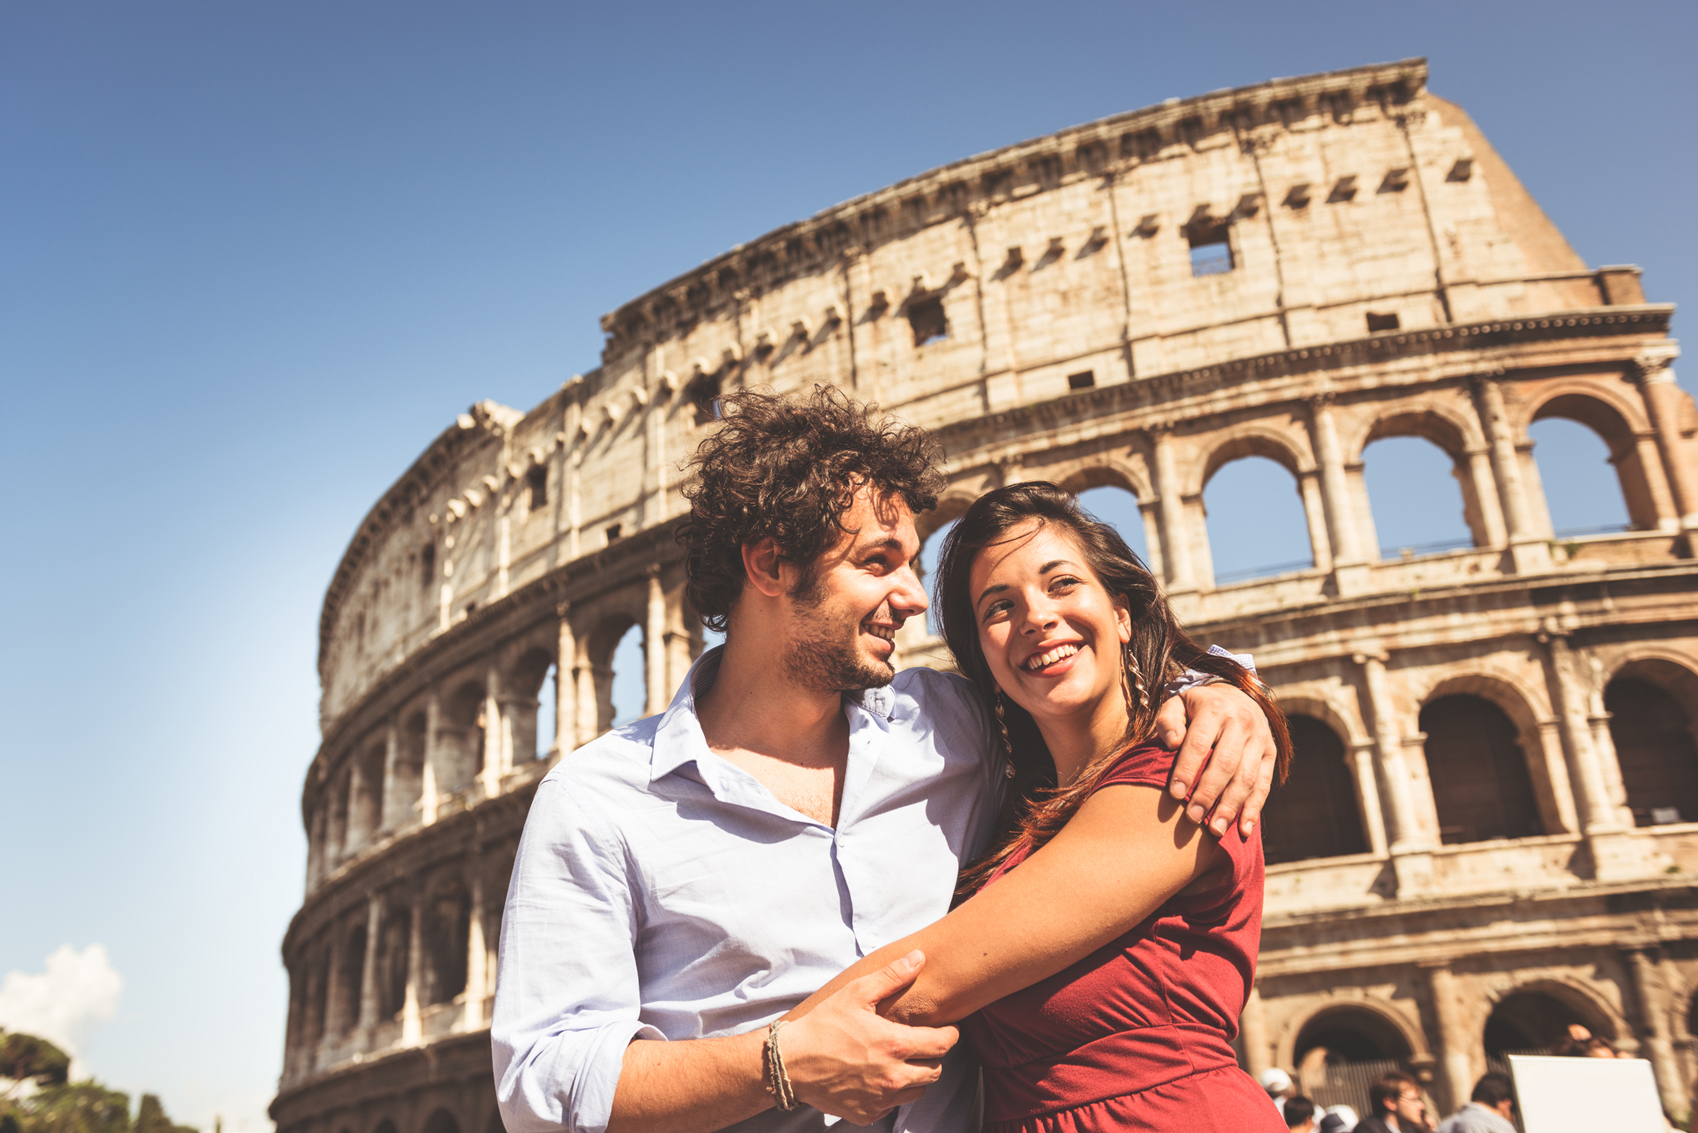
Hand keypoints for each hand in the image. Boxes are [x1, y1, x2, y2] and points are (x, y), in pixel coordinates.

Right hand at [779, 951, 958, 1122]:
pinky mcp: (867, 1114)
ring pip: (917, 1091)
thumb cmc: (824, 1024)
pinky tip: (877, 1077)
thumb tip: (919, 958)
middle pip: (935, 1071)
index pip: (943, 1045)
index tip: (947, 1030)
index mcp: (896, 1044)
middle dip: (932, 1056)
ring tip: (899, 1060)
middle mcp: (893, 1076)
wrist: (792, 1062)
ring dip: (915, 1076)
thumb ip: (892, 976)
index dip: (950, 1036)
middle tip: (920, 1044)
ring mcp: (881, 1099)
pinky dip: (892, 1093)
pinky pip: (893, 1106)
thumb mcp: (857, 993)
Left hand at [1153, 683, 1276, 837]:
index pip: (1199, 743)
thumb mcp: (1178, 704)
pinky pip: (1264, 785)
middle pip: (1225, 763)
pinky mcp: (1270, 754)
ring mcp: (1260, 739)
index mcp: (1216, 708)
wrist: (1236, 696)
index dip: (1187, 769)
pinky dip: (1254, 809)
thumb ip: (1168, 720)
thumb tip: (1172, 742)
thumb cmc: (1196, 708)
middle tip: (1192, 817)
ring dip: (1231, 807)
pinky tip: (1244, 830)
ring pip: (1246, 778)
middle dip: (1208, 793)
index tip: (1174, 794)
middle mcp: (1242, 722)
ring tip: (1215, 831)